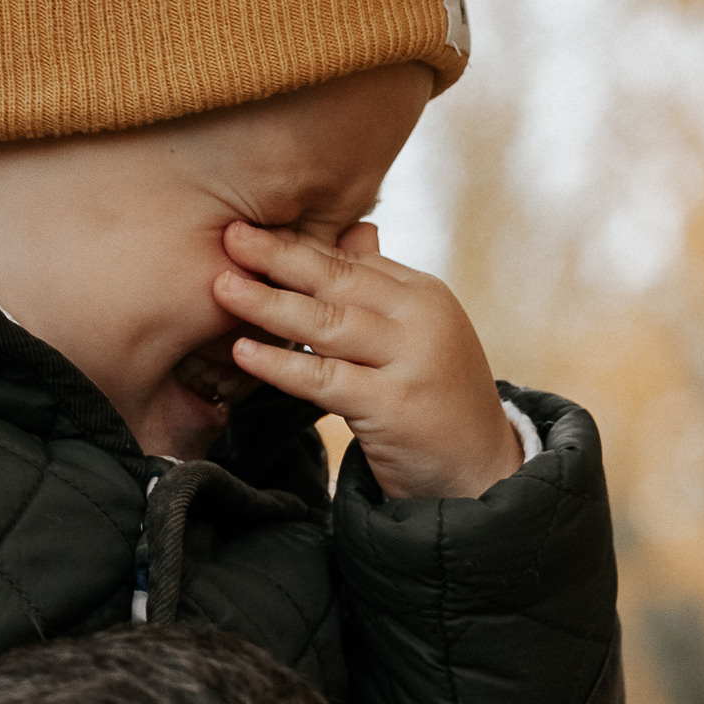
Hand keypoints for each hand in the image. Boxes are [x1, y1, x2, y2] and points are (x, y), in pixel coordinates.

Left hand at [214, 221, 514, 502]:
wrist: (481, 472)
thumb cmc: (436, 402)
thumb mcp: (416, 337)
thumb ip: (382, 289)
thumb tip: (355, 231)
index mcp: (424, 294)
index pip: (351, 262)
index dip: (297, 245)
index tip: (250, 231)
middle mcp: (422, 319)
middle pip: (338, 280)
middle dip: (279, 256)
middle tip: (229, 237)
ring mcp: (412, 361)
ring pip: (327, 323)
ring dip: (270, 304)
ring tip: (222, 288)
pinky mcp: (395, 405)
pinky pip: (324, 380)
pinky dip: (281, 365)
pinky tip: (244, 351)